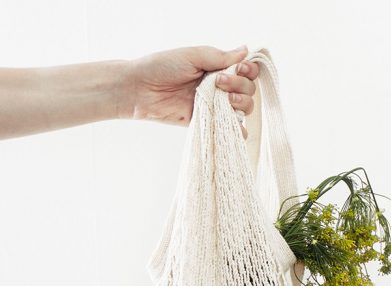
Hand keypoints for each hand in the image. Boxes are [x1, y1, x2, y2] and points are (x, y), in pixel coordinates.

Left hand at [125, 45, 259, 137]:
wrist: (140, 90)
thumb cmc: (161, 67)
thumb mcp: (192, 56)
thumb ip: (219, 56)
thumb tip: (245, 50)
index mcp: (217, 68)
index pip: (246, 71)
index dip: (249, 70)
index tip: (240, 69)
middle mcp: (219, 87)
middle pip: (248, 90)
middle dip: (240, 86)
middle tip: (219, 82)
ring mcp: (214, 105)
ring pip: (243, 108)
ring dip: (241, 103)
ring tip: (225, 100)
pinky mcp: (207, 121)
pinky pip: (230, 128)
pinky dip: (238, 129)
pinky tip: (236, 126)